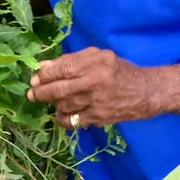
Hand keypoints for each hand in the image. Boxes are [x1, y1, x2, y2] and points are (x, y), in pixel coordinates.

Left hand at [28, 47, 158, 127]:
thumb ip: (72, 61)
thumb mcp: (99, 58)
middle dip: (41, 92)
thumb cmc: (119, 72)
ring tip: (52, 101)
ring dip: (54, 104)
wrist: (146, 92)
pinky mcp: (99, 118)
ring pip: (64, 105)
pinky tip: (62, 114)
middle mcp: (96, 82)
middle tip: (33, 94)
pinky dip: (63, 119)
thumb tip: (44, 67)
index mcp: (96, 63)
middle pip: (60, 89)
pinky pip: (72, 121)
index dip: (46, 75)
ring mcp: (97, 102)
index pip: (63, 68)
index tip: (36, 78)